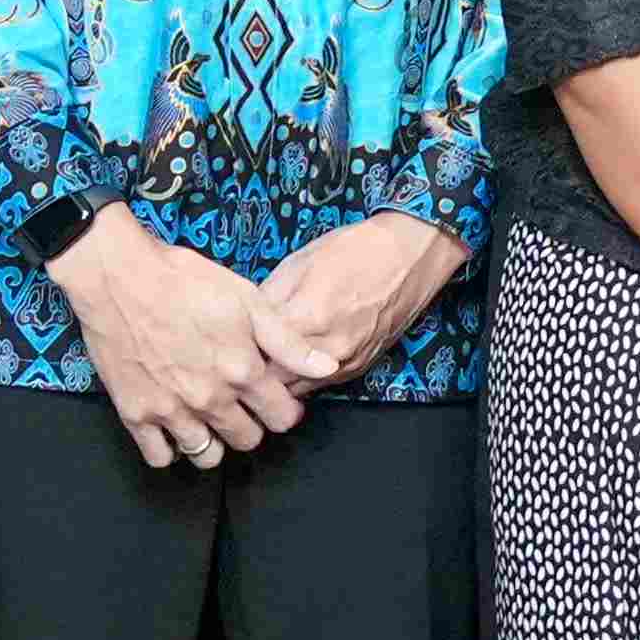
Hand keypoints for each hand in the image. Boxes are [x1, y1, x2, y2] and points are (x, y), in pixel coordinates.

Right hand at [53, 211, 314, 467]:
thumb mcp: (247, 300)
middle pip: (247, 440)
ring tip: (210, 417)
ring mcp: (171, 410)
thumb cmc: (184, 280)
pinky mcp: (135, 413)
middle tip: (242, 404)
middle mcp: (210, 399)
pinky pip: (160, 457)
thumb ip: (288, 341)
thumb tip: (327, 367)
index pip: (282, 419)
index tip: (277, 399)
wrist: (119, 276)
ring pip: (206, 455)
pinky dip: (170, 449)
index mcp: (242, 371)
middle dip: (252, 425)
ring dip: (215, 441)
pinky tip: (175, 427)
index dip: (285, 410)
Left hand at [254, 214, 465, 389]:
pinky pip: (321, 384)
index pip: (256, 355)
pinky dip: (304, 377)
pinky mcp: (360, 367)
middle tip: (242, 357)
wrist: (411, 255)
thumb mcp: (299, 262)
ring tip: (267, 361)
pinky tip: (296, 359)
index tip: (227, 345)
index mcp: (306, 319)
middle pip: (274, 381)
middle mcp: (327, 349)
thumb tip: (245, 322)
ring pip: (296, 390)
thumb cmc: (355, 250)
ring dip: (279, 380)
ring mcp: (346, 362)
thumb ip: (268, 298)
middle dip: (255, 372)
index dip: (238, 352)